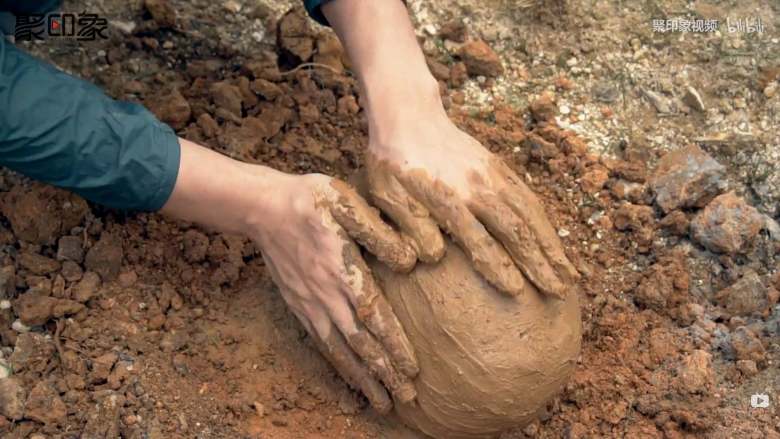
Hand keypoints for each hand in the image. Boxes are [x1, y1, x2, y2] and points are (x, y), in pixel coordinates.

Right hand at [250, 172, 419, 411]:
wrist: (262, 207)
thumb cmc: (310, 200)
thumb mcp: (347, 204)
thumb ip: (379, 232)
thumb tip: (410, 260)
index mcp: (342, 271)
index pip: (374, 317)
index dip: (393, 346)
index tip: (412, 371)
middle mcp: (326, 295)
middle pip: (359, 344)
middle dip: (383, 373)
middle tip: (405, 399)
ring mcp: (309, 303)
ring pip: (339, 350)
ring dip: (361, 378)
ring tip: (380, 401)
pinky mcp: (297, 304)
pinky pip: (320, 342)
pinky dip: (337, 364)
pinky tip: (348, 375)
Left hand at [366, 114, 578, 297]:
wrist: (408, 115)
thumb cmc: (392, 163)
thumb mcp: (386, 196)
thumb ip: (410, 226)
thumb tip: (435, 256)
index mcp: (447, 199)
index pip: (478, 239)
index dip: (498, 266)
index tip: (516, 291)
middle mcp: (477, 188)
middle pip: (516, 229)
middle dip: (540, 262)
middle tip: (559, 291)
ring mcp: (491, 175)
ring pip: (529, 213)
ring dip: (551, 244)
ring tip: (568, 273)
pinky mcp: (498, 167)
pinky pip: (528, 197)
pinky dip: (544, 222)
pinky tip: (553, 240)